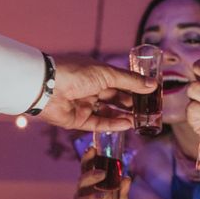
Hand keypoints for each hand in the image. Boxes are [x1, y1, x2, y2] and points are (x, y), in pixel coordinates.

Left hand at [39, 55, 156, 130]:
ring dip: (124, 116)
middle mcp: (90, 89)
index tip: (150, 94)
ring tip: (140, 120)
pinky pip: (98, 123)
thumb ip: (130, 82)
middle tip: (147, 109)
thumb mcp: (107, 74)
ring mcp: (84, 105)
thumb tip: (152, 85)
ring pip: (108, 112)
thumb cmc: (75, 73)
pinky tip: (127, 125)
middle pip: (115, 98)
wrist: (47, 86)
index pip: (119, 82)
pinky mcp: (77, 120)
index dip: (134, 88)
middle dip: (131, 104)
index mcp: (95, 73)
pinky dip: (113, 124)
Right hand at [73, 147, 132, 198]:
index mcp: (90, 185)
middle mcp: (82, 195)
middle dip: (90, 176)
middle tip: (103, 173)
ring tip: (103, 196)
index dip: (87, 159)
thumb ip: (123, 188)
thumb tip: (126, 178)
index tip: (92, 149)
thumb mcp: (124, 198)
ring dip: (92, 197)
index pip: (86, 169)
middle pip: (81, 182)